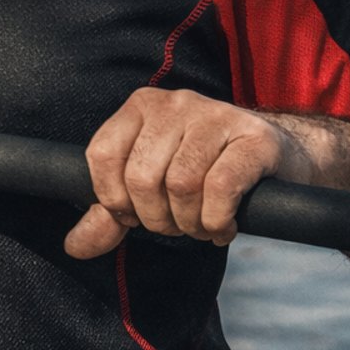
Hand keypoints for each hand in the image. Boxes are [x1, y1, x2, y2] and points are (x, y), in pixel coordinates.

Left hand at [64, 87, 311, 258]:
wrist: (276, 160)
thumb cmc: (204, 172)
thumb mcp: (151, 187)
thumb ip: (111, 213)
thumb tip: (74, 247)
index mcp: (141, 107)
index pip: (102, 155)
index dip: (113, 199)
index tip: (135, 216)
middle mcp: (175, 103)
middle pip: (142, 177)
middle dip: (156, 218)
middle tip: (176, 226)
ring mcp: (216, 115)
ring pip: (181, 184)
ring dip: (190, 223)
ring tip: (202, 225)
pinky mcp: (254, 138)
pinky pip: (220, 188)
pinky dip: (217, 220)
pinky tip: (224, 225)